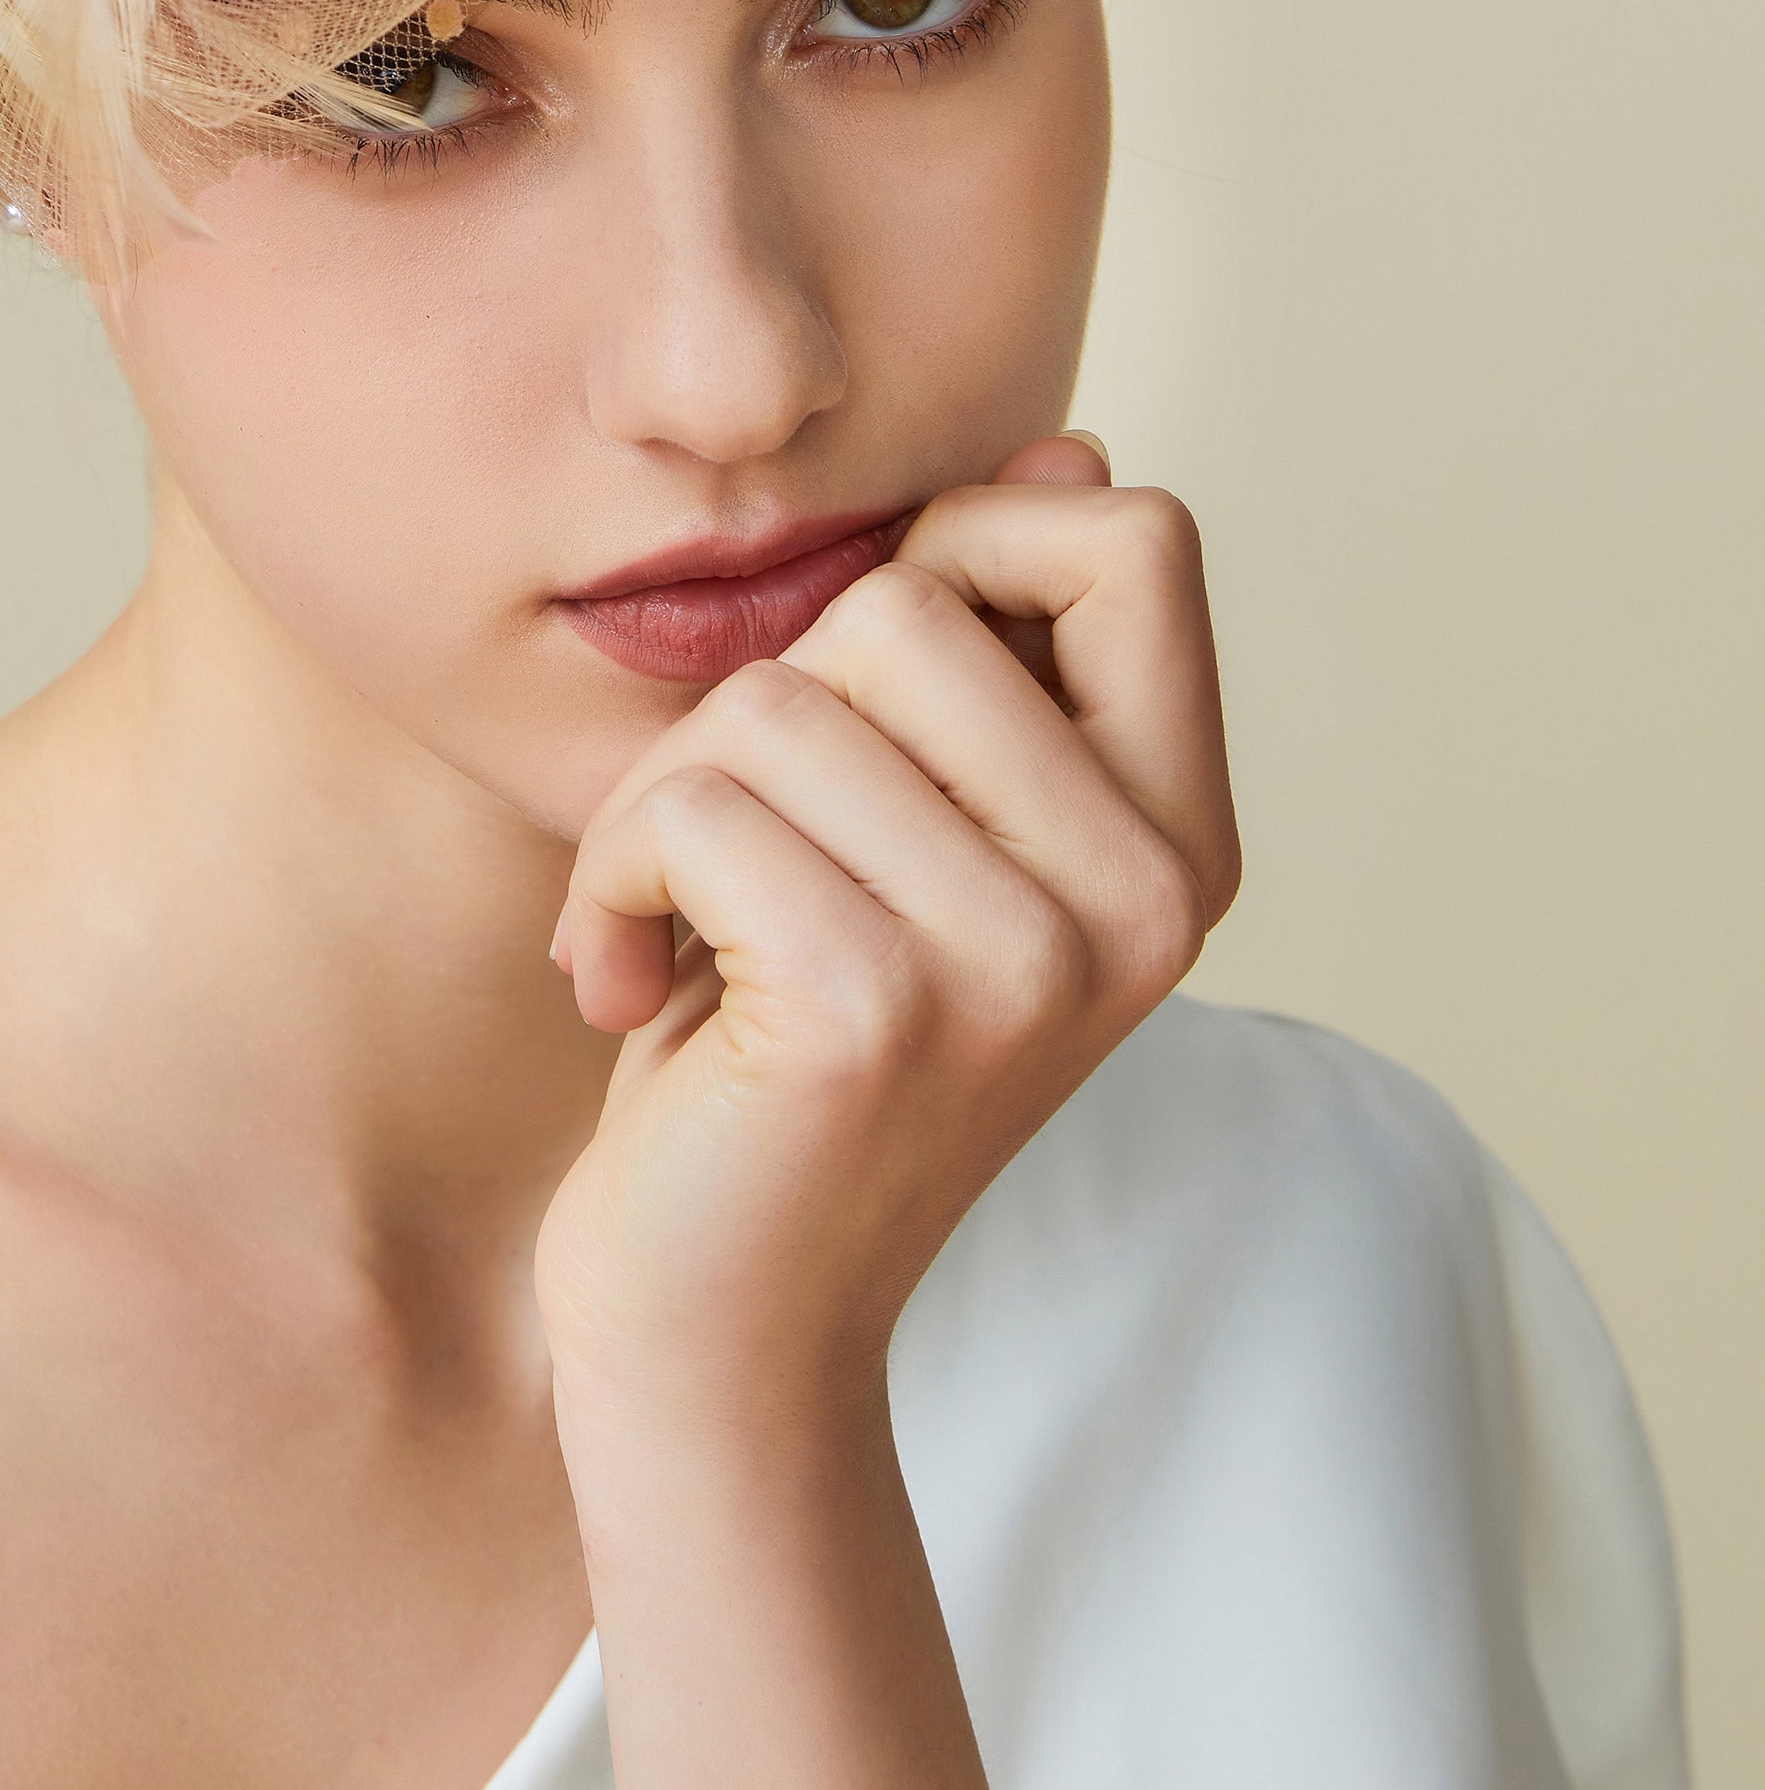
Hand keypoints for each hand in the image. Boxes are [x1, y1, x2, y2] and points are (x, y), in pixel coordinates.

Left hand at [533, 441, 1237, 1441]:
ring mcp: (1024, 961)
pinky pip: (689, 803)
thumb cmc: (788, 1046)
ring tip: (687, 935)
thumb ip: (1002, 665)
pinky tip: (625, 991)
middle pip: (909, 597)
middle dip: (769, 705)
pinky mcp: (877, 1012)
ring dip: (668, 804)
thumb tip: (1070, 454)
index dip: (973, 550)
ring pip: (778, 694)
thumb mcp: (914, 835)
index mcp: (1181, 840)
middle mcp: (1141, 900)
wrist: (722, 1336)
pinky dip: (609, 879)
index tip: (873, 693)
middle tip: (746, 860)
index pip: (1137, 540)